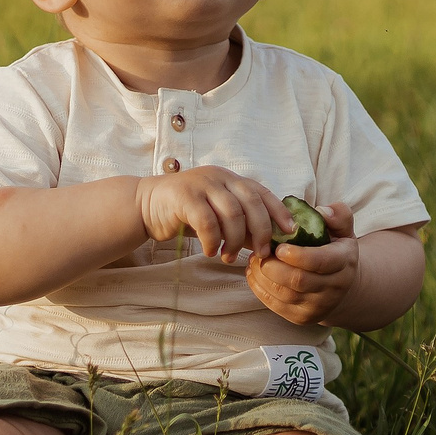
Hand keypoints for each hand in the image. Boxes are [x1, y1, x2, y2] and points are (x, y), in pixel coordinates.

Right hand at [133, 165, 292, 263]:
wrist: (146, 206)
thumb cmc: (186, 214)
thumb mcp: (218, 216)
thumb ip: (242, 225)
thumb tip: (269, 243)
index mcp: (230, 179)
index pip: (262, 192)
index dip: (279, 211)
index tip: (289, 232)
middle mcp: (219, 177)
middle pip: (251, 202)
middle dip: (261, 230)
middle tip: (260, 254)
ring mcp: (201, 184)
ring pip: (232, 213)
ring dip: (235, 240)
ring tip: (229, 257)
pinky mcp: (184, 196)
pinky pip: (207, 222)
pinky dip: (213, 240)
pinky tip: (211, 252)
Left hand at [247, 202, 358, 324]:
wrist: (340, 285)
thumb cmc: (335, 249)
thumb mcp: (342, 229)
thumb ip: (338, 215)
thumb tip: (322, 211)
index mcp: (344, 262)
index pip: (320, 262)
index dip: (297, 255)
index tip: (279, 247)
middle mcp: (334, 288)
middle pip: (298, 281)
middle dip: (273, 266)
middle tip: (260, 252)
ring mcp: (318, 307)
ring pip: (284, 295)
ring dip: (263, 276)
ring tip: (255, 260)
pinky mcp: (302, 317)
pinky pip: (275, 305)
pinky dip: (259, 288)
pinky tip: (254, 273)